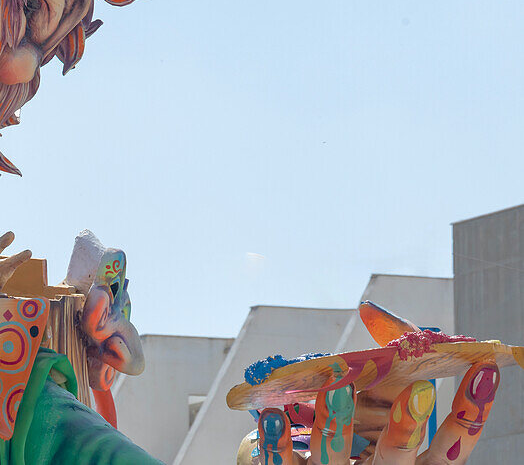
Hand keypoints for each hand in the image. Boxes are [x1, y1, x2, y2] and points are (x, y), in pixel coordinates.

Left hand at [253, 361, 499, 463]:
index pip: (449, 449)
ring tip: (336, 390)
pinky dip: (278, 443)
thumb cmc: (353, 429)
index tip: (484, 371)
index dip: (469, 414)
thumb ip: (383, 359)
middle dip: (408, 426)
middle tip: (419, 390)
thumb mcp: (376, 402)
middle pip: (398, 458)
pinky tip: (273, 416)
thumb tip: (371, 308)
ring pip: (338, 459)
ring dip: (338, 424)